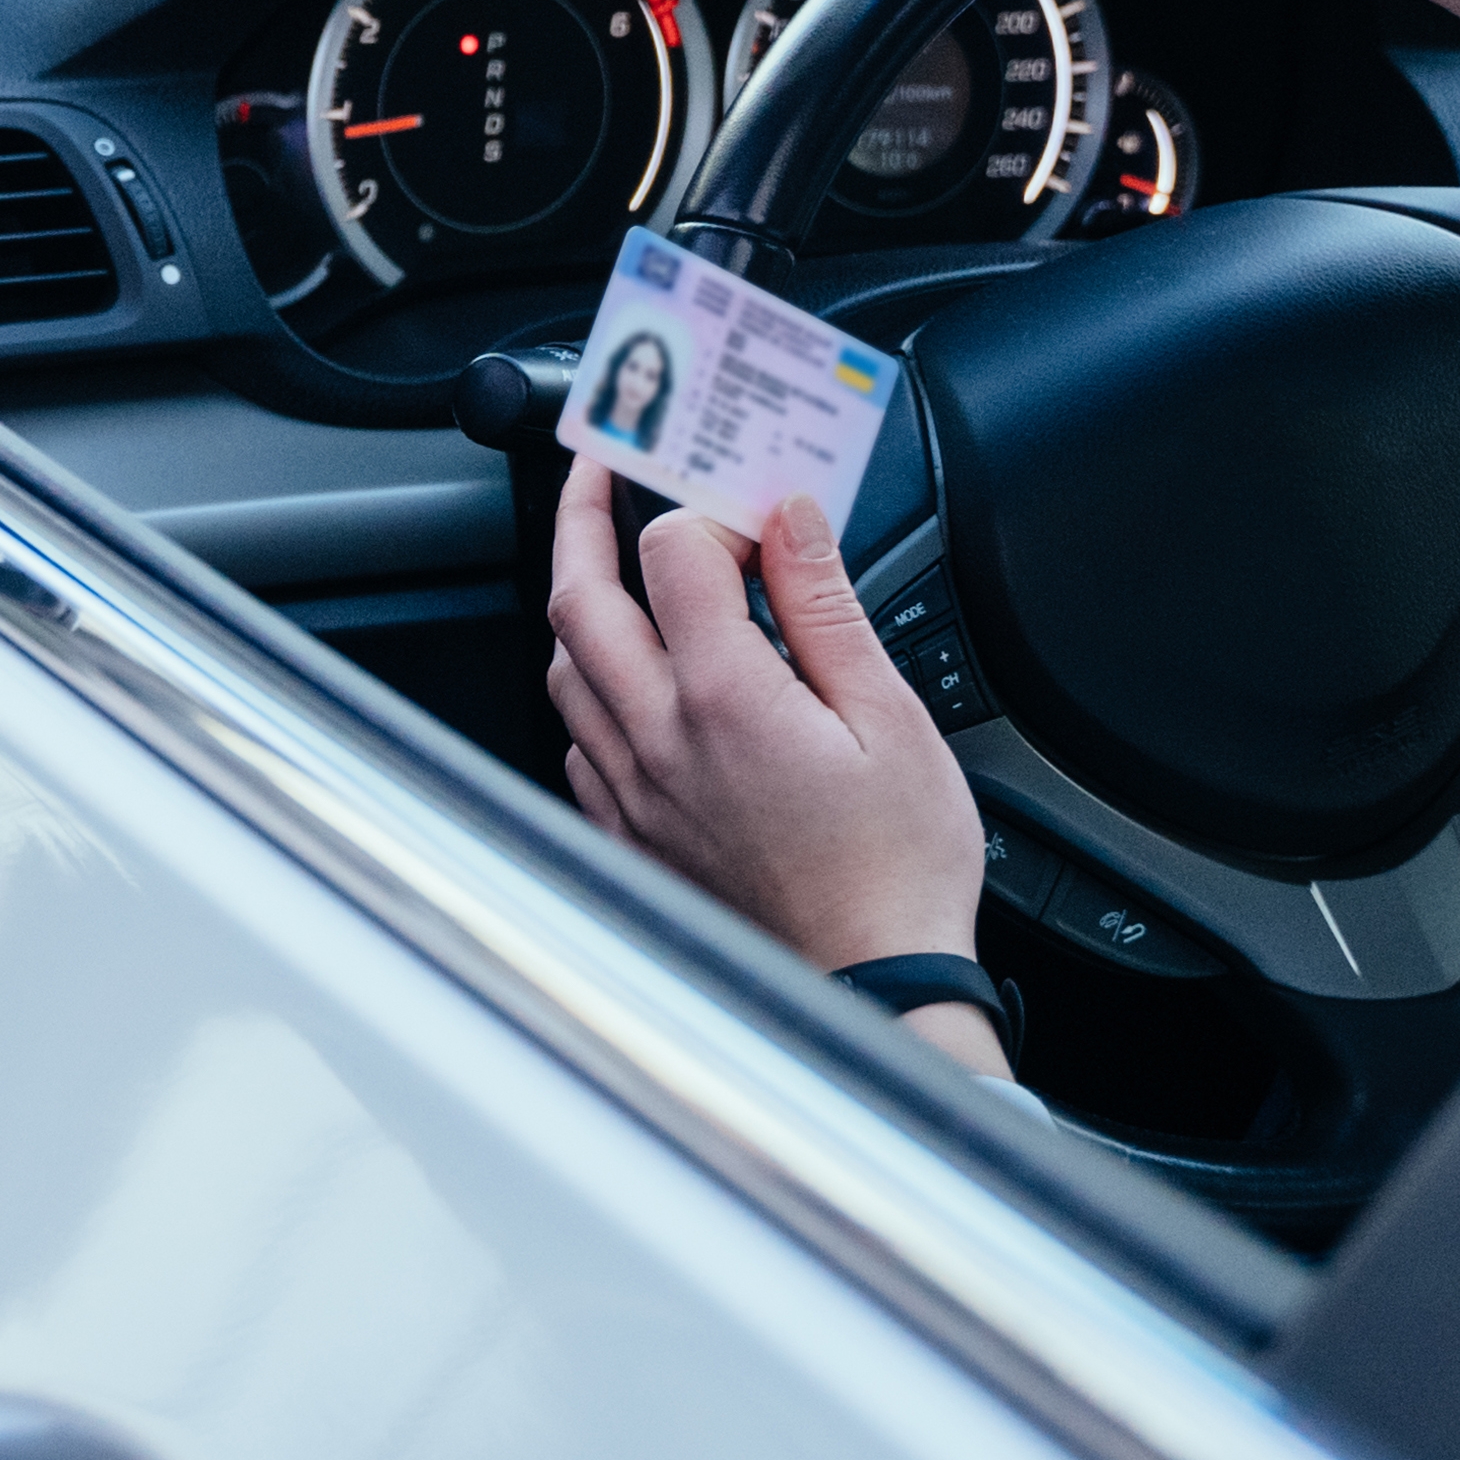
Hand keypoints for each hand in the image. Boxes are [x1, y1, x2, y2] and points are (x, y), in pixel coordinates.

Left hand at [545, 466, 1007, 1079]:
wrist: (873, 985)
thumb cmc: (896, 868)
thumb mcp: (889, 717)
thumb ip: (824, 606)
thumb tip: (788, 516)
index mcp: (723, 699)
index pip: (669, 555)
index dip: (704, 512)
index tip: (742, 508)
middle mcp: (656, 742)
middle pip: (577, 598)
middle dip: (580, 519)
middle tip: (599, 473)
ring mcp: (632, 792)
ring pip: (563, 668)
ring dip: (582, 606)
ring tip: (620, 572)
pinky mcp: (629, 833)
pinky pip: (577, 738)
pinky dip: (592, 689)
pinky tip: (636, 682)